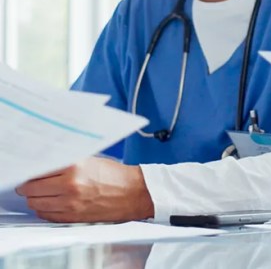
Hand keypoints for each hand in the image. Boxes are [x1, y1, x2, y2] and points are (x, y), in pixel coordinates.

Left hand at [15, 156, 153, 222]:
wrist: (135, 193)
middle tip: (31, 183)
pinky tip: (52, 203)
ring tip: (42, 193)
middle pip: (31, 188)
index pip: (38, 170)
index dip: (32, 171)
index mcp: (75, 167)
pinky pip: (46, 215)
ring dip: (35, 198)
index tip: (31, 171)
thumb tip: (44, 165)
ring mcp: (70, 204)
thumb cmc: (116, 176)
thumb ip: (67, 163)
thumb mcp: (91, 160)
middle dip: (29, 186)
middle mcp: (70, 185)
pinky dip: (45, 209)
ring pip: (36, 204)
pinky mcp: (72, 217)